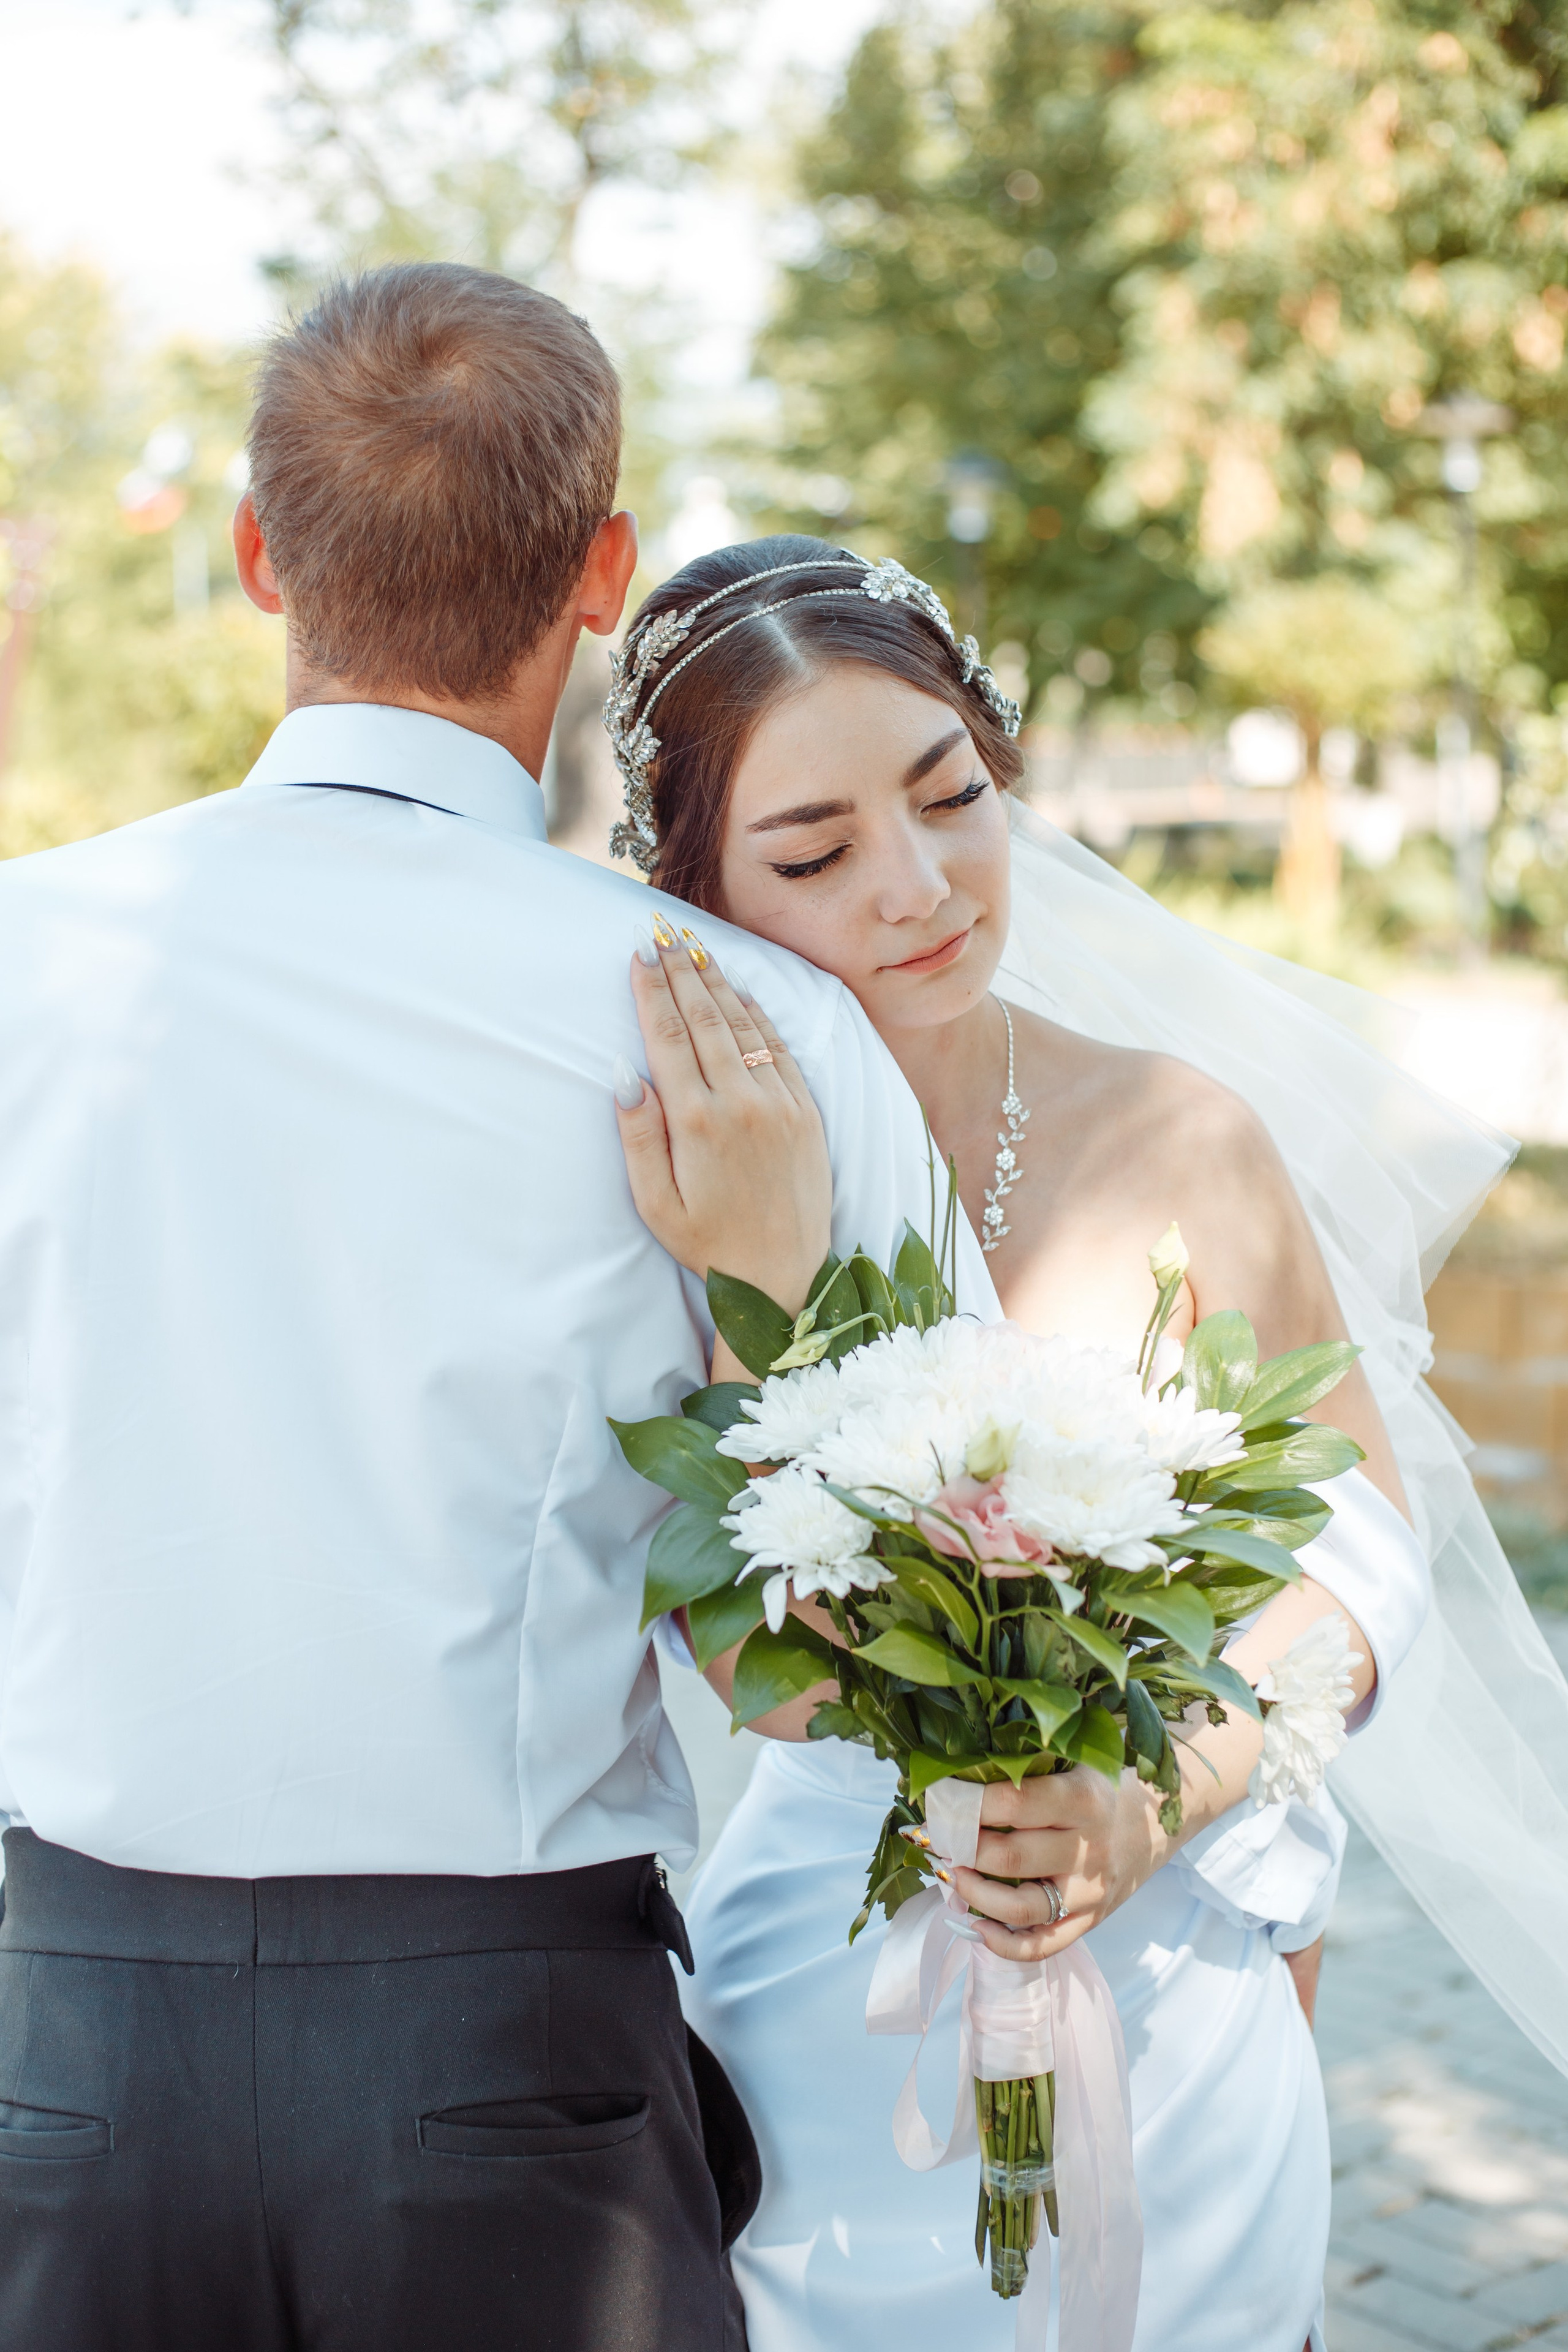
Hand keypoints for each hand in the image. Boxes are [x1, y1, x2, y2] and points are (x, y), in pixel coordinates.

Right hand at [614, 917, 831, 1313]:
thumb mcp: (655, 1203)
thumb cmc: (709, 1244)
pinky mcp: (807, 1112)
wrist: (785, 1276)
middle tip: (663, 933)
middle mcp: (741, 1101)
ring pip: (744, 1025)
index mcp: (696, 1121)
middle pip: (704, 1019)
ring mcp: (780, 1103)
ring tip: (697, 949)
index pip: (667, 1037)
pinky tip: (743, 993)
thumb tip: (624, 1075)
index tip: (639, 955)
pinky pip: (781, 1048)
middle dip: (681, 971)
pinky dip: (759, 1015)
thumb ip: (638, 1137)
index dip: (651, 991)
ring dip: (718, 983)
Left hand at [951, 1767, 1174, 1963]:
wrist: (1153, 1823)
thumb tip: (954, 1774)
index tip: (938, 1800)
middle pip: (1010, 1857)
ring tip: (951, 1875)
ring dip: (974, 1894)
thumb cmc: (1098, 1788)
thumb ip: (1025, 1768)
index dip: (966, 1805)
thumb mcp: (1072, 1764)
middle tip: (937, 1838)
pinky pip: (1042, 1946)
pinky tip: (975, 1925)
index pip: (1012, 1803)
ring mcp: (1089, 1891)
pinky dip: (1002, 1943)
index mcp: (1083, 1799)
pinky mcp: (1089, 1921)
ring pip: (1021, 1908)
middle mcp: (1089, 1848)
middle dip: (962, 1850)